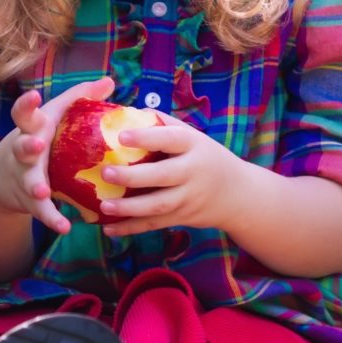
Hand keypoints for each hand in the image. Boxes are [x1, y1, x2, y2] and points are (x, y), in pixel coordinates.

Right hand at [0, 77, 114, 236]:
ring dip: (35, 185)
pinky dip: (52, 218)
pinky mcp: (29, 200)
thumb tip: (110, 80)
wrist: (0, 179)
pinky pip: (42, 211)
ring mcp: (24, 177)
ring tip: (41, 191)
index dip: (27, 105)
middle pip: (21, 147)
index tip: (34, 96)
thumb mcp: (53, 117)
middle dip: (27, 146)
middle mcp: (23, 151)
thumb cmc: (39, 137)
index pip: (24, 114)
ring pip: (28, 181)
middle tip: (35, 145)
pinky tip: (64, 227)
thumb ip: (79, 98)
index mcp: (31, 129)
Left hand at [94, 112, 245, 238]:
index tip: (121, 136)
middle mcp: (193, 171)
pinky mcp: (182, 217)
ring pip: (158, 205)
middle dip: (132, 176)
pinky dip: (131, 228)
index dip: (146, 137)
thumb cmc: (206, 158)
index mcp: (194, 145)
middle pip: (163, 175)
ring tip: (104, 206)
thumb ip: (165, 125)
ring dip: (129, 208)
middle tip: (106, 172)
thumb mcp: (194, 137)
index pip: (170, 139)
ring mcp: (188, 198)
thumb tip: (128, 112)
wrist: (237, 193)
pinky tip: (109, 229)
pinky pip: (155, 224)